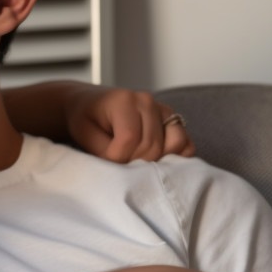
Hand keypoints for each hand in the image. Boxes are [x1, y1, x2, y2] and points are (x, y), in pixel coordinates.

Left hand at [66, 86, 196, 161]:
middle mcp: (147, 102)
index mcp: (124, 100)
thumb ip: (105, 152)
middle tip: (119, 165)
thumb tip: (126, 170)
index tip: (106, 161)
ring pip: (174, 144)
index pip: (130, 139)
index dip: (118, 158)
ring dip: (156, 161)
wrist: (89, 103)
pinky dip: (176, 156)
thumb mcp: (85, 135)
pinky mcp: (172, 121)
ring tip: (135, 162)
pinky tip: (157, 161)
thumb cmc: (85, 118)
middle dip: (134, 163)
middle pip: (152, 145)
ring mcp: (163, 110)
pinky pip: (186, 143)